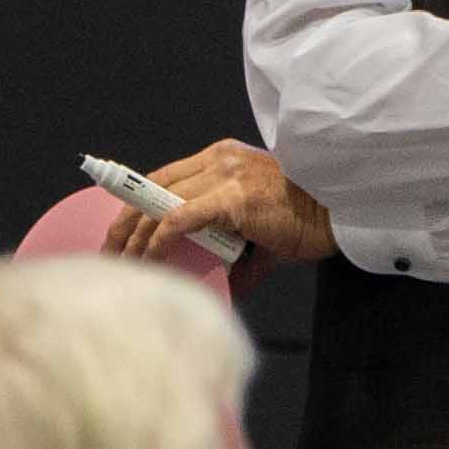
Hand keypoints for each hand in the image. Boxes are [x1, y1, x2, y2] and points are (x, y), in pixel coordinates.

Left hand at [105, 141, 338, 284]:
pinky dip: (160, 240)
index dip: (134, 205)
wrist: (340, 211)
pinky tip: (150, 259)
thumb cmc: (307, 221)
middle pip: (153, 188)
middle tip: (108, 255)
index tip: (117, 234)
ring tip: (122, 265)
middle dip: (124, 223)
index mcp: (221, 160)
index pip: (163, 178)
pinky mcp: (233, 197)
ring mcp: (225, 174)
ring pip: (161, 203)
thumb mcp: (261, 234)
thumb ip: (238, 257)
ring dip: (135, 237)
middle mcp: (218, 159)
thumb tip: (223, 289)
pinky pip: (181, 218)